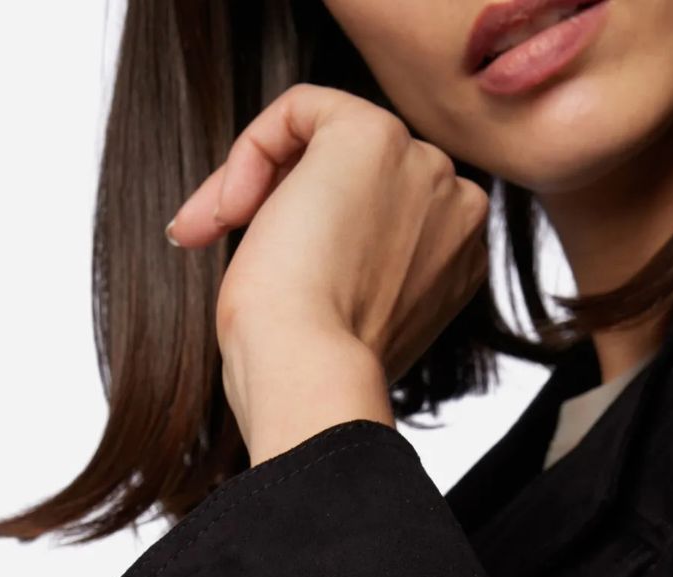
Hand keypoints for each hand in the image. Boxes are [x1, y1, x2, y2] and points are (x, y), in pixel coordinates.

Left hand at [166, 83, 490, 397]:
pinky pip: (300, 109)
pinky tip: (227, 211)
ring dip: (262, 184)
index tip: (269, 284)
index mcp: (457, 256)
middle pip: (358, 173)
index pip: (382, 210)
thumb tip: (312, 238)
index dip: (314, 237)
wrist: (308, 371)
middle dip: (282, 202)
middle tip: (221, 247)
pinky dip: (252, 150)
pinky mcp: (372, 135)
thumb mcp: (353, 313)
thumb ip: (360, 266)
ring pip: (326, 141)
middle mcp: (455, 206)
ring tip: (215, 232)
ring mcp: (421, 167)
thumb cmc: (314, 366)